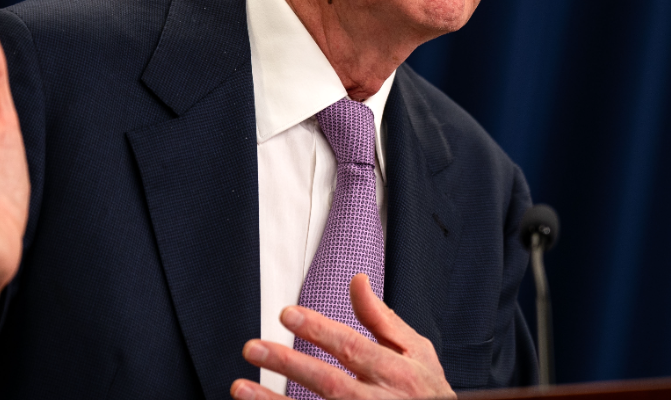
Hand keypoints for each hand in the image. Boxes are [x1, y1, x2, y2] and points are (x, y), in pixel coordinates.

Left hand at [231, 274, 454, 399]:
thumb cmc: (428, 394)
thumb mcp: (417, 352)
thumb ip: (382, 319)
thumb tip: (356, 281)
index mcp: (395, 372)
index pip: (351, 347)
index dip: (319, 329)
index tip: (286, 314)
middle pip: (327, 382)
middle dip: (287, 365)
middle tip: (251, 348)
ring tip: (241, 388)